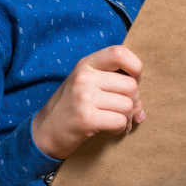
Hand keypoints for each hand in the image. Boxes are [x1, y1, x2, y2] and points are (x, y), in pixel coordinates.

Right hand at [30, 45, 144, 159]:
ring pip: (128, 105)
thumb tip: (141, 108)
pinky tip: (114, 130)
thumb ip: (113, 85)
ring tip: (120, 122)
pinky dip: (121, 128)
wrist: (45, 132)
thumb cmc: (71, 107)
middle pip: (130, 85)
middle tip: (127, 112)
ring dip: (129, 118)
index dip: (135, 67)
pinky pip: (120, 121)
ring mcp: (84, 97)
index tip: (134, 81)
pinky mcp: (86, 118)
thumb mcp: (87, 85)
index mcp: (86, 64)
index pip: (119, 53)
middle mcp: (84, 77)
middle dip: (134, 102)